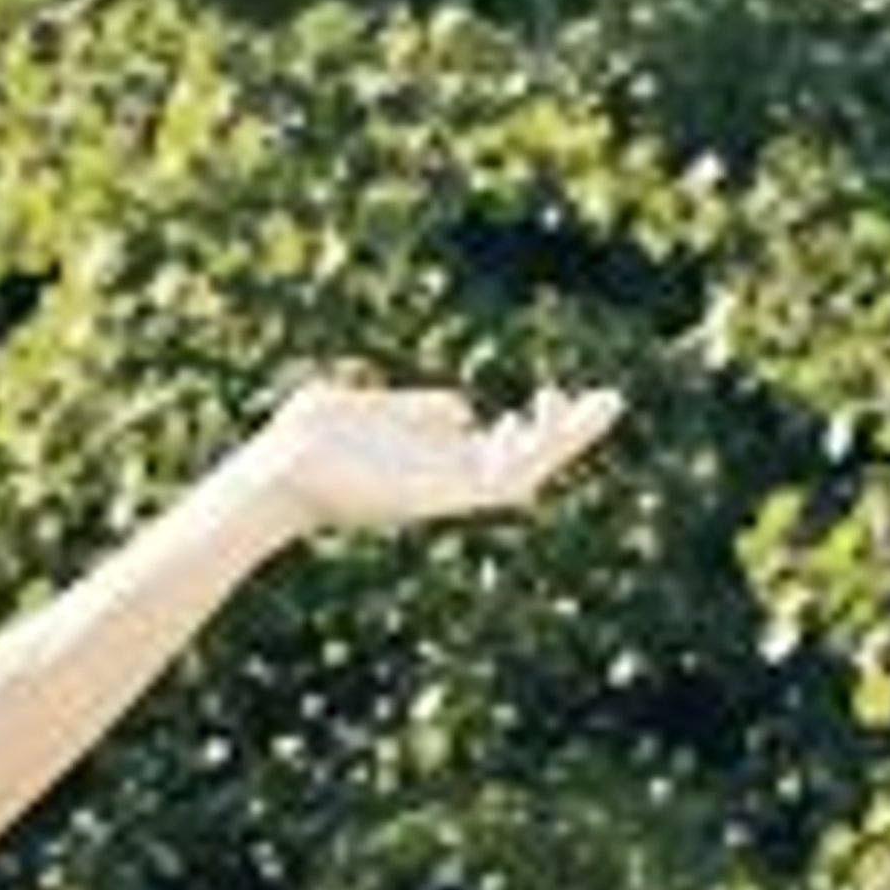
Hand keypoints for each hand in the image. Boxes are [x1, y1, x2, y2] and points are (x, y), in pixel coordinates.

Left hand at [242, 372, 626, 538]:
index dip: (539, 426)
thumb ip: (418, 410)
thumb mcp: (374, 408)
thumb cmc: (311, 437)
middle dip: (570, 433)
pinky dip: (529, 455)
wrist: (277, 469)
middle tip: (612, 400)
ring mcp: (442, 489)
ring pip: (524, 472)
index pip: (503, 446)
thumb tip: (462, 409)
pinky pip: (497, 482)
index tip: (556, 394)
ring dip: (565, 439)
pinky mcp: (435, 495)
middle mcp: (445, 477)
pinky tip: (548, 425)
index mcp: (434, 459)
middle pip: (526, 460)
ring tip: (603, 404)